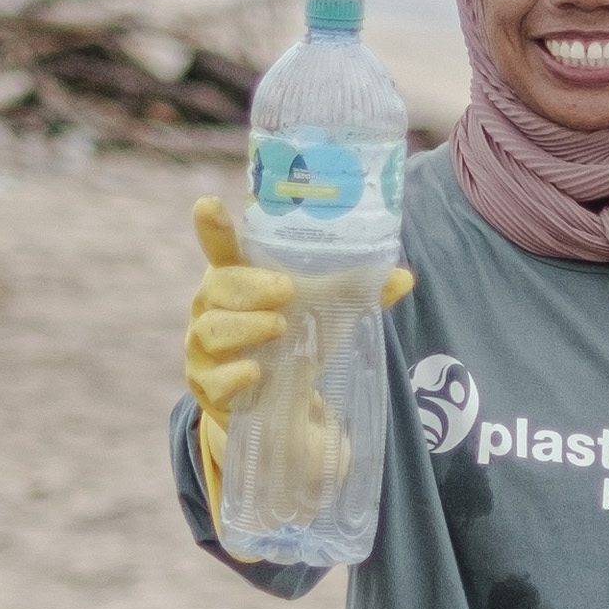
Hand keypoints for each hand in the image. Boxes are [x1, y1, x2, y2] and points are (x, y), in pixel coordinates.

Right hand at [185, 197, 410, 492]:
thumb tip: (403, 276)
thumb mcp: (328, 312)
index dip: (212, 227)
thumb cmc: (297, 339)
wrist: (281, 404)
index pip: (220, 248)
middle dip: (250, 286)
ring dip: (246, 327)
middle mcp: (213, 308)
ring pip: (211, 330)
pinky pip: (213, 379)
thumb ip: (360, 292)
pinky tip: (256, 372)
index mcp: (238, 279)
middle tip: (287, 290)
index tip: (208, 204)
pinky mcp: (208, 387)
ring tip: (280, 327)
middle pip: (217, 287)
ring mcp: (204, 349)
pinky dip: (234, 374)